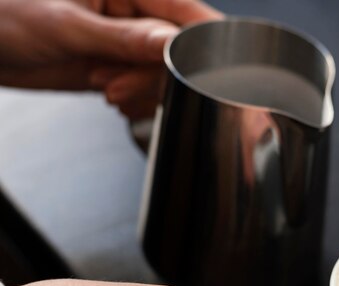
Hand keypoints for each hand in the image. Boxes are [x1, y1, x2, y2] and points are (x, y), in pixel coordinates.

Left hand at [0, 0, 222, 116]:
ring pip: (166, 73)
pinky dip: (137, 99)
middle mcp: (135, 12)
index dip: (199, 44)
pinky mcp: (121, 66)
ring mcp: (129, 42)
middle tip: (116, 84)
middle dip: (154, 75)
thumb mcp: (67, 26)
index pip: (185, 14)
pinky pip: (148, 87)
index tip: (195, 72)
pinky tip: (115, 97)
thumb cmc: (6, 15)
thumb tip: (171, 45)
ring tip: (107, 89)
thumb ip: (123, 38)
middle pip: (180, 50)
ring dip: (143, 90)